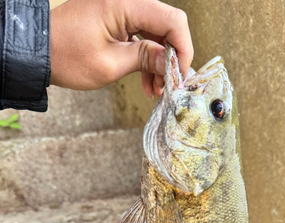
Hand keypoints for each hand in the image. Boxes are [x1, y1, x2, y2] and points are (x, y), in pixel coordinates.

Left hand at [50, 0, 193, 96]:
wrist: (39, 52)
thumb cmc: (67, 56)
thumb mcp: (111, 64)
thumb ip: (146, 60)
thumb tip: (172, 64)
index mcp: (124, 4)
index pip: (172, 21)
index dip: (183, 49)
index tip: (180, 74)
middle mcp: (126, 1)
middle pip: (167, 25)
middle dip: (172, 58)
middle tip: (169, 85)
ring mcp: (122, 8)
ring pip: (156, 33)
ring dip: (160, 62)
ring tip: (156, 89)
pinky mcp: (117, 18)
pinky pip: (142, 36)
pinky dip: (147, 58)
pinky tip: (147, 81)